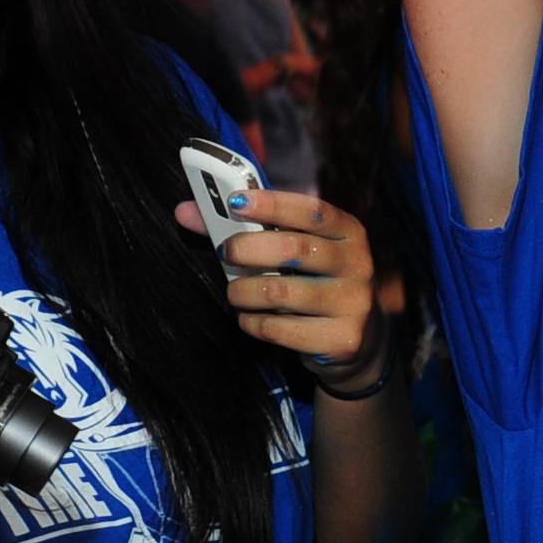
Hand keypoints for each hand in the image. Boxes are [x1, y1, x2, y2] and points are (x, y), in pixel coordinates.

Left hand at [181, 185, 378, 367]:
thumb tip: (185, 212)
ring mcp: (353, 304)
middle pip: (294, 249)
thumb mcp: (291, 249)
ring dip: (244, 291)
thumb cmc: (312, 281)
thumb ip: (242, 227)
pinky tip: (251, 318)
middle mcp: (357, 265)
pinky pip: (281, 329)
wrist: (357, 338)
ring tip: (235, 293)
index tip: (235, 203)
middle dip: (248, 248)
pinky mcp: (342, 339)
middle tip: (225, 252)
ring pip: (281, 293)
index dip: (272, 204)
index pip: (311, 210)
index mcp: (348, 232)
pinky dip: (254, 322)